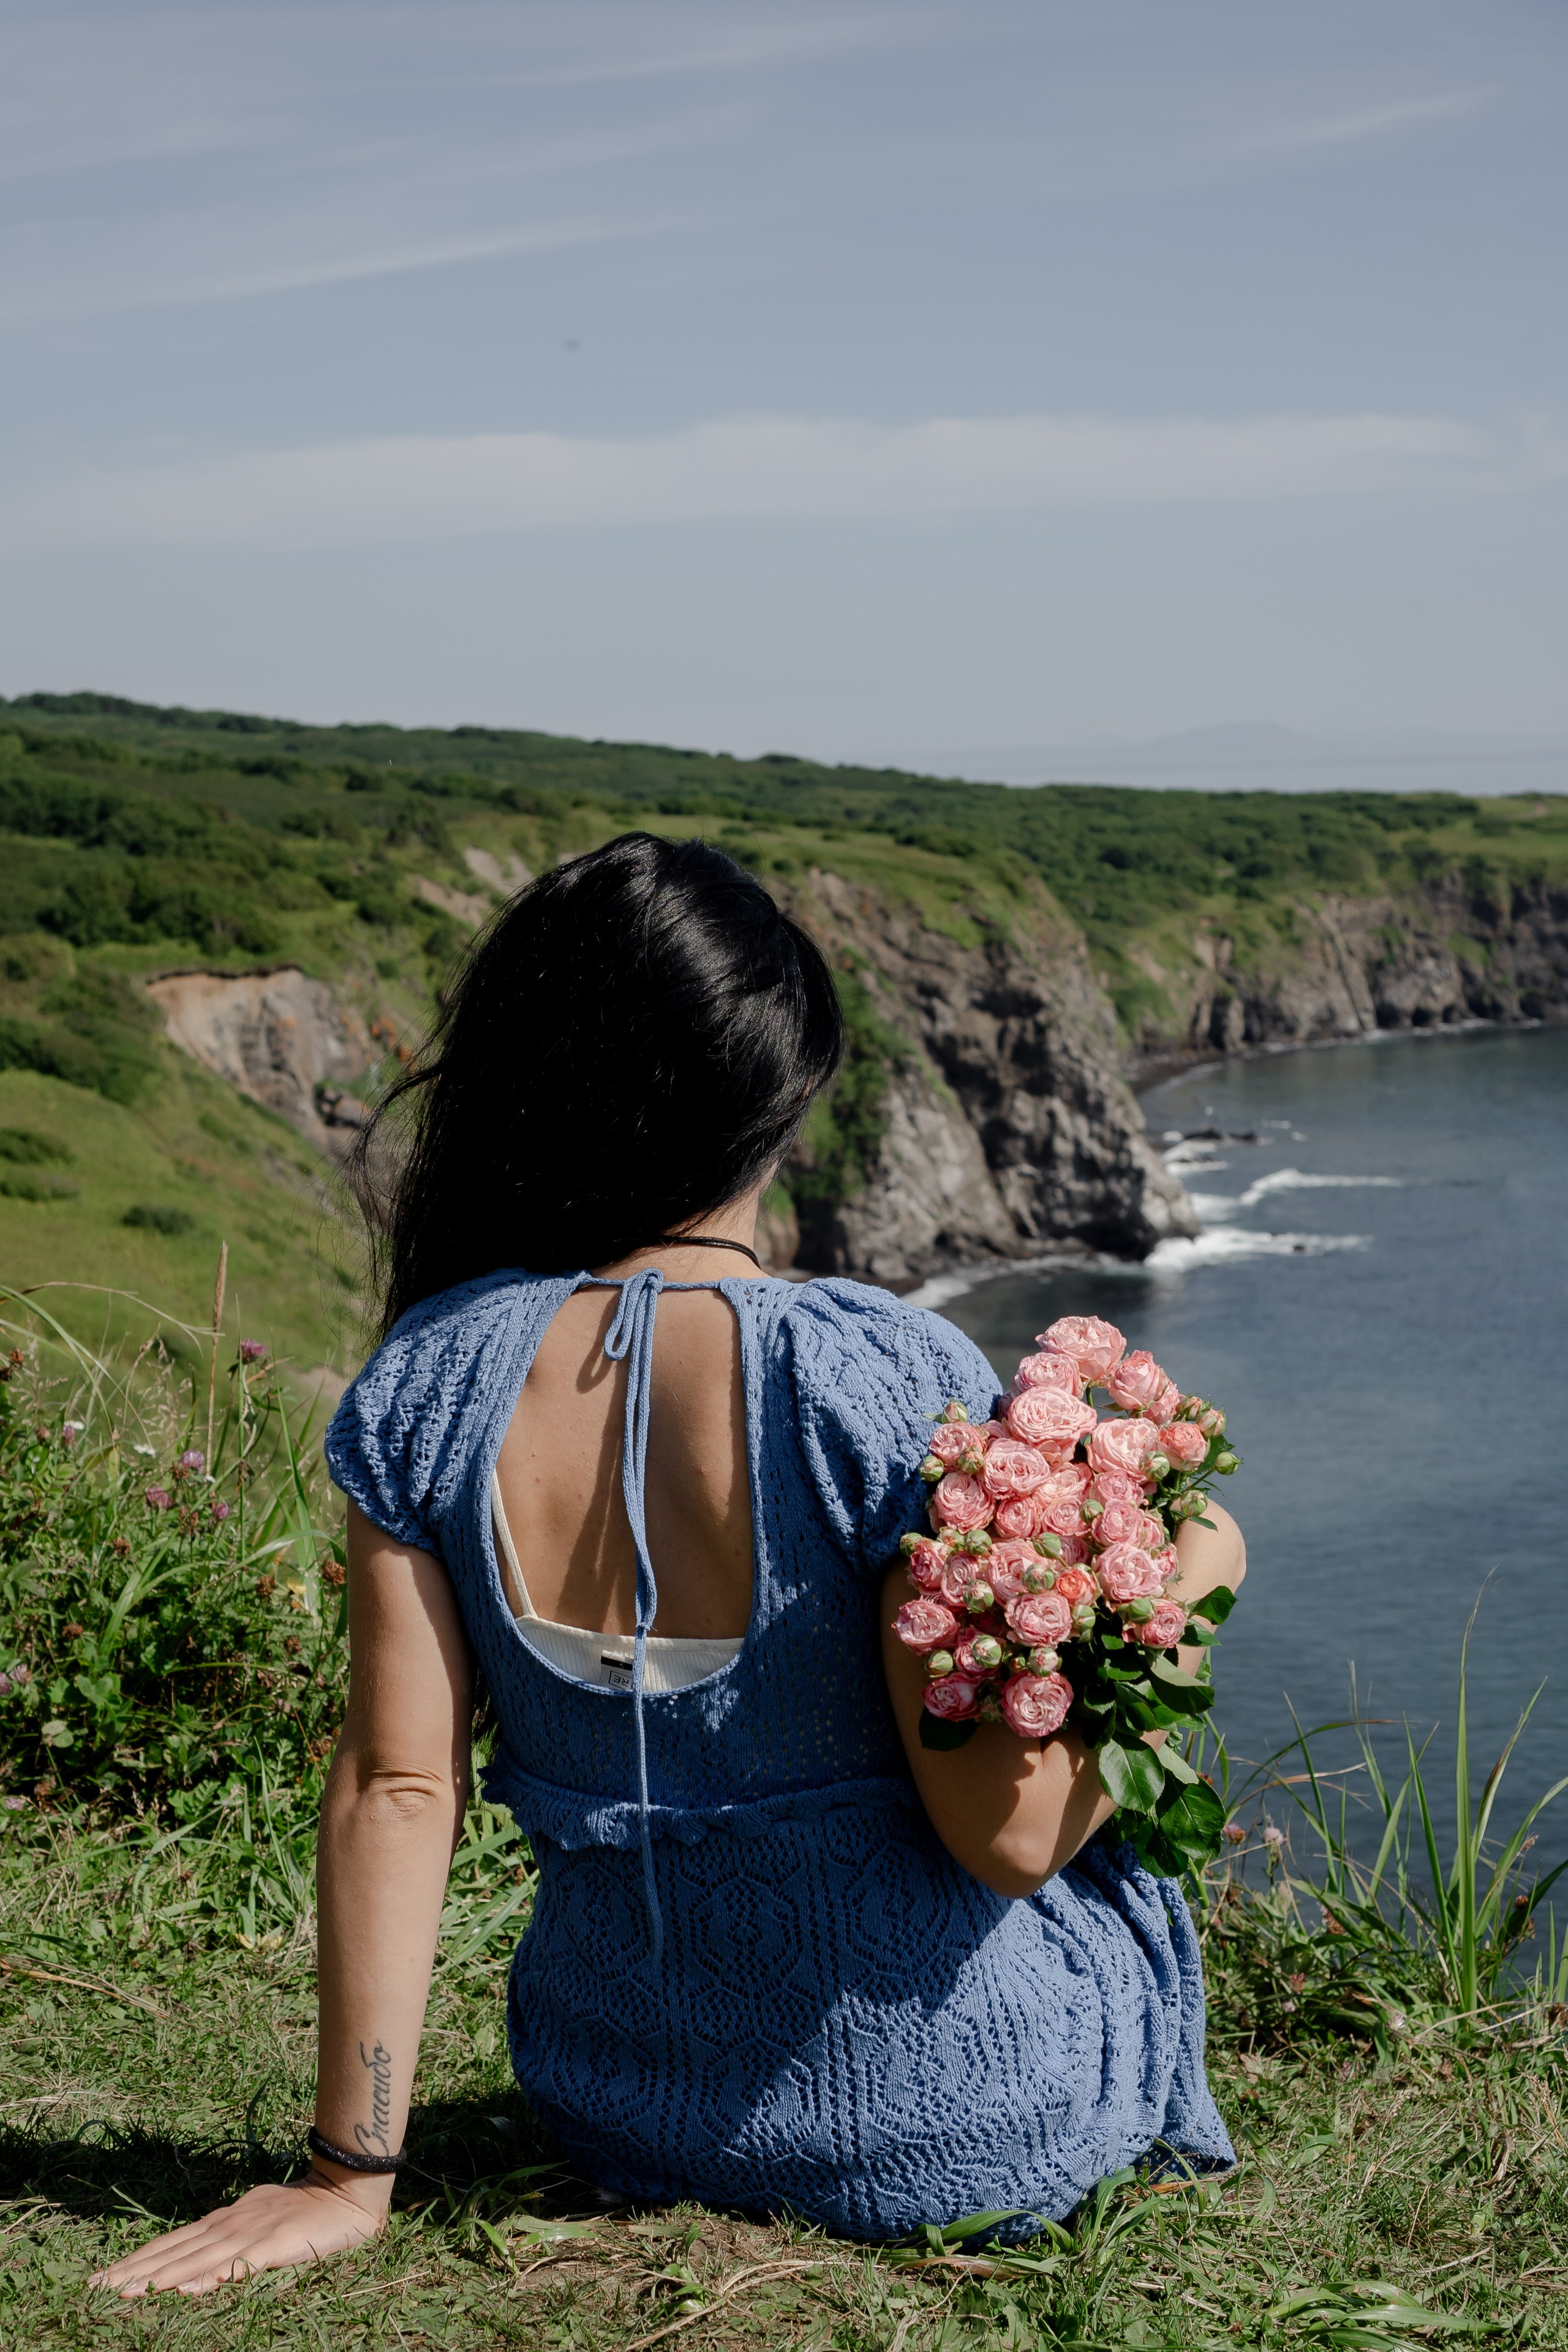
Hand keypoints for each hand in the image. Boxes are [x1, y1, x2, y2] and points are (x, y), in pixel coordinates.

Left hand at [89, 2175, 385, 2297]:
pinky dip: (209, 2276)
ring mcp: (250, 2233)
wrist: (348, 2190)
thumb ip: (229, 2247)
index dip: (137, 2260)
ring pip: (195, 2259)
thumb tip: (193, 2275)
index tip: (104, 2278)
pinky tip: (187, 2289)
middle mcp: (229, 2224)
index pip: (172, 2243)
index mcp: (225, 2220)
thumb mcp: (259, 2224)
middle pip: (174, 2251)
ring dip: (158, 2276)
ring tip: (126, 2292)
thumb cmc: (305, 2210)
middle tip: (96, 2288)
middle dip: (134, 2271)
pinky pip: (236, 2265)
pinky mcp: (273, 2245)